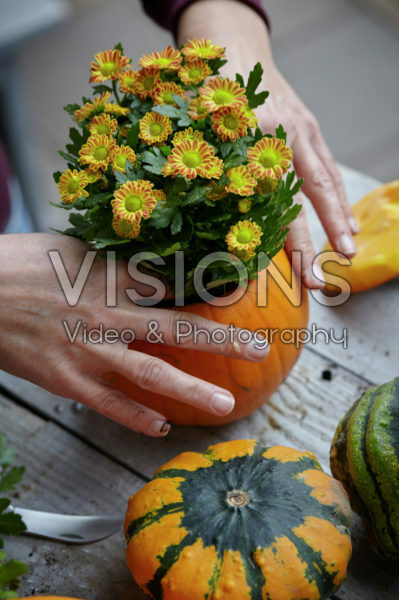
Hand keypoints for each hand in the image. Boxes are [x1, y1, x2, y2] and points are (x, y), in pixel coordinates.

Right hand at [0, 234, 268, 435]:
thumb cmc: (22, 263)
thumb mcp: (73, 247)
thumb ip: (114, 262)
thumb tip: (148, 267)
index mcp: (111, 276)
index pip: (174, 283)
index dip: (210, 289)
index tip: (242, 296)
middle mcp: (108, 313)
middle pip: (176, 327)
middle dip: (221, 339)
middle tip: (257, 349)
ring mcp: (89, 350)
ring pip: (150, 373)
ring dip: (191, 389)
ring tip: (224, 403)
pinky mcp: (67, 379)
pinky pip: (109, 402)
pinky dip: (137, 417)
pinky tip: (162, 428)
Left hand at [178, 0, 357, 287]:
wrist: (233, 41)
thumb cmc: (205, 86)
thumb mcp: (191, 121)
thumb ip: (190, 164)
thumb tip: (169, 219)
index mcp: (253, 136)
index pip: (273, 200)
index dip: (284, 239)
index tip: (286, 273)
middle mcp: (285, 134)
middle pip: (309, 195)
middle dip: (318, 239)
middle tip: (320, 280)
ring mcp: (303, 129)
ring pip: (326, 182)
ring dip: (338, 220)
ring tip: (346, 254)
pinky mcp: (311, 127)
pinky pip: (329, 168)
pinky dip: (338, 197)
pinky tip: (345, 223)